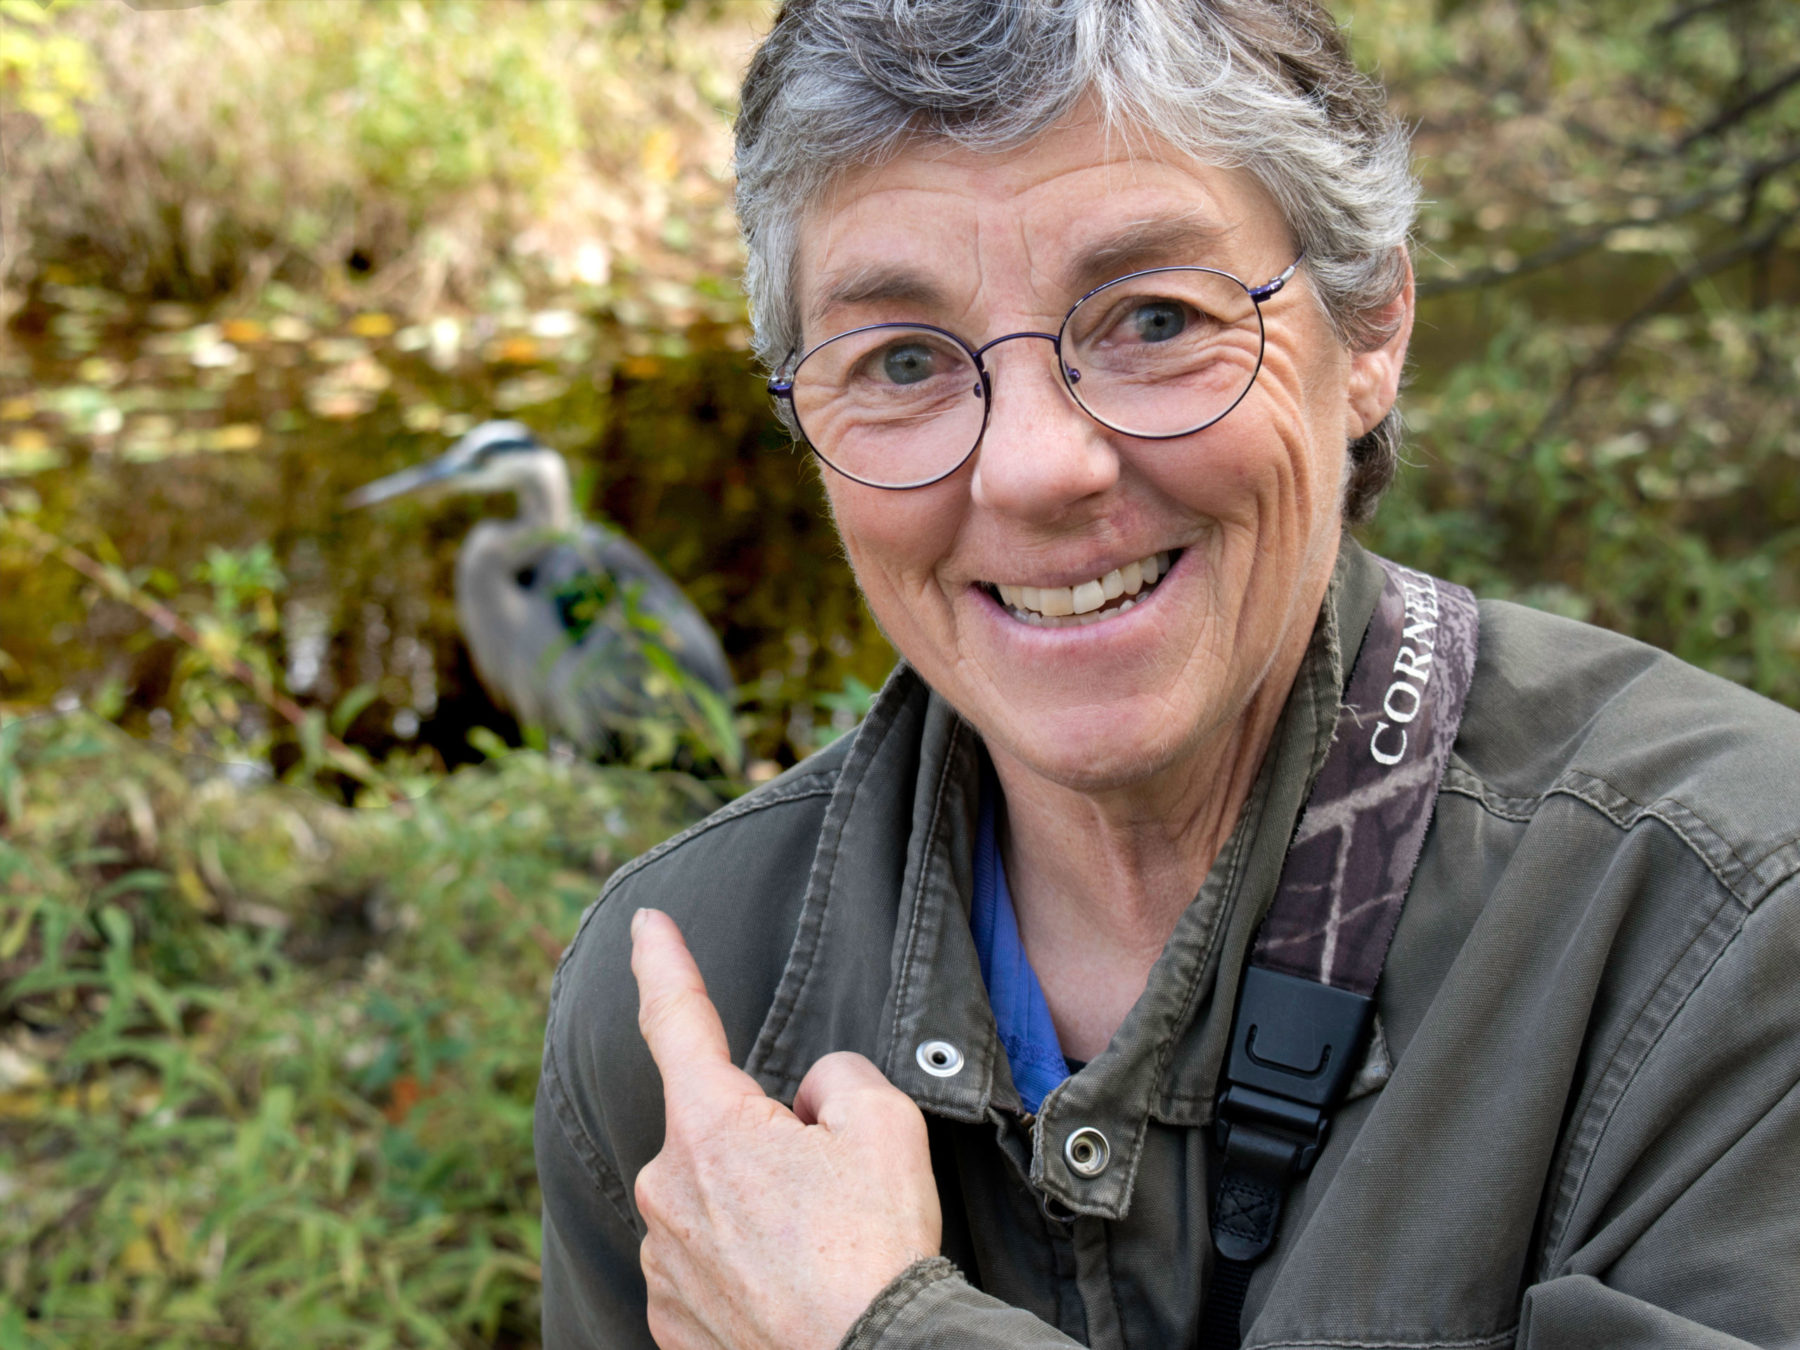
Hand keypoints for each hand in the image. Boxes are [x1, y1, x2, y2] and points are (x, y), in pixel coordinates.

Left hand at [630, 907, 942, 1349]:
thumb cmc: (876, 1247)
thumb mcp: (884, 1124)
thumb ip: (837, 1079)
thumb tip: (808, 1103)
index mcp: (710, 1127)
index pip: (676, 1019)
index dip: (662, 962)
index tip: (643, 924)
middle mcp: (668, 1190)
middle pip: (719, 1131)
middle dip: (771, 1142)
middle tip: (835, 1192)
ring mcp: (664, 1262)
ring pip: (716, 1201)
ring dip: (760, 1210)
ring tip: (823, 1253)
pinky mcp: (671, 1321)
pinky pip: (709, 1265)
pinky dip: (749, 1267)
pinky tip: (795, 1289)